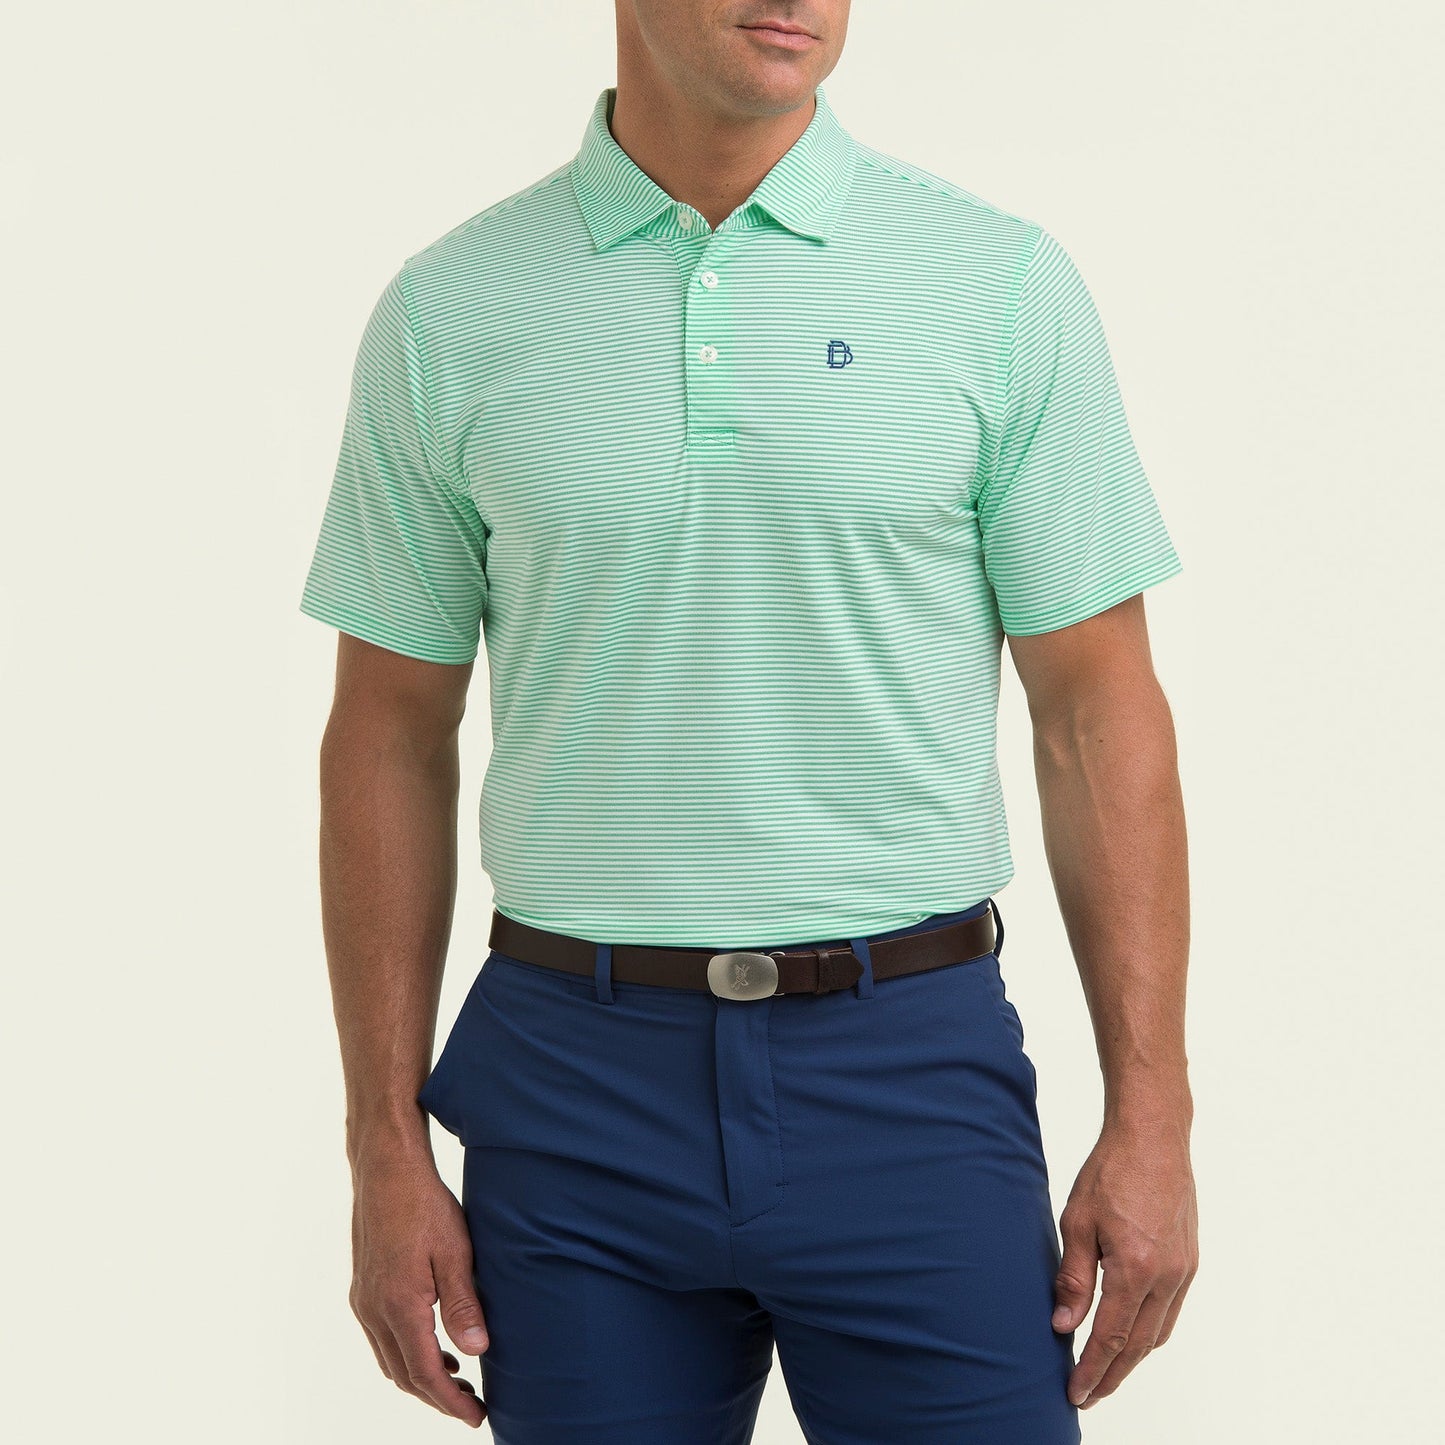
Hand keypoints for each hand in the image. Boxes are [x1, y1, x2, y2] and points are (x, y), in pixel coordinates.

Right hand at [349, 1151, 489, 1427]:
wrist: (385, 1169)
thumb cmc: (424, 1204)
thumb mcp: (456, 1250)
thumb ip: (463, 1303)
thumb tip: (478, 1351)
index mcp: (398, 1305)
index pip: (425, 1373)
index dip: (451, 1402)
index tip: (477, 1417)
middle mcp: (373, 1310)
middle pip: (403, 1375)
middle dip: (437, 1397)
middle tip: (472, 1406)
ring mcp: (363, 1300)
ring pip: (390, 1359)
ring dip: (421, 1376)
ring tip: (458, 1381)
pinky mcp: (363, 1288)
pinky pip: (382, 1338)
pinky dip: (407, 1353)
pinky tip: (433, 1344)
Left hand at [1051, 1113, 1197, 1409]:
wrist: (1153, 1136)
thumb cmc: (1111, 1171)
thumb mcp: (1077, 1221)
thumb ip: (1072, 1277)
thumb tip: (1063, 1324)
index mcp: (1135, 1269)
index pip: (1110, 1338)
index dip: (1091, 1371)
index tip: (1074, 1394)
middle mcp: (1166, 1277)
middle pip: (1137, 1345)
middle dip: (1112, 1375)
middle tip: (1088, 1395)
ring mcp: (1183, 1270)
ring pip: (1158, 1332)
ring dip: (1133, 1358)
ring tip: (1106, 1373)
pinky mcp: (1189, 1260)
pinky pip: (1170, 1311)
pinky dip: (1150, 1332)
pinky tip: (1132, 1335)